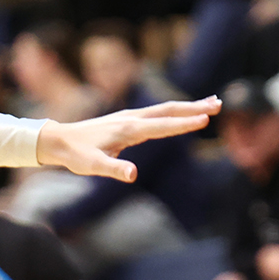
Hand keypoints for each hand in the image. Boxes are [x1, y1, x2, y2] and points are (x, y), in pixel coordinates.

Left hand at [36, 97, 219, 180]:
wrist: (59, 140)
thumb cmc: (76, 155)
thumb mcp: (93, 167)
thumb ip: (113, 170)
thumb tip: (133, 175)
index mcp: (129, 129)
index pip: (162, 125)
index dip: (184, 123)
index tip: (206, 119)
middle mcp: (132, 118)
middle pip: (169, 110)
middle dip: (194, 107)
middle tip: (219, 104)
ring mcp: (131, 117)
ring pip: (165, 109)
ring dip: (188, 106)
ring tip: (212, 104)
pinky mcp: (128, 120)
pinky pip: (157, 113)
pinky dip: (174, 111)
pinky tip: (181, 113)